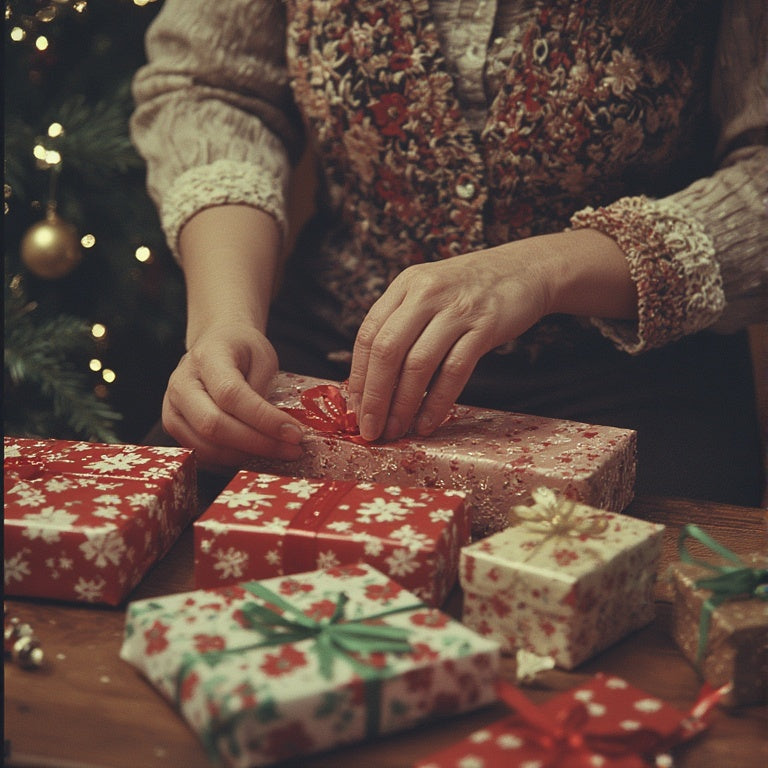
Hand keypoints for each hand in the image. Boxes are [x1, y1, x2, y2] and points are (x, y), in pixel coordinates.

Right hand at [162, 322, 303, 467]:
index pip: (231, 395)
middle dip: (257, 443)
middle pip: (213, 425)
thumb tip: (273, 428)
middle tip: (292, 450)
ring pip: (206, 446)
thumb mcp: (262, 356)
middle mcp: (182, 384)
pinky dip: (231, 460)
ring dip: (246, 456)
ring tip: (279, 453)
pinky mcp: (174, 427)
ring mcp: (173, 408)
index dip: (264, 419)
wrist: (214, 345)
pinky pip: (202, 454)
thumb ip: (263, 388)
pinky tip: (256, 455)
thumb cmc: (241, 349)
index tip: (294, 433)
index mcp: (206, 359)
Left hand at [348, 230, 635, 441]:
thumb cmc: (471, 290)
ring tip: (396, 431)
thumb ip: (402, 324)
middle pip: (387, 351)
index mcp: (405, 285)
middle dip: (374, 396)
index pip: (369, 334)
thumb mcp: (429, 292)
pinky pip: (454, 371)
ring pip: (418, 364)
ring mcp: (457, 309)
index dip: (358, 375)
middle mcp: (426, 293)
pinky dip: (437, 402)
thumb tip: (371, 382)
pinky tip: (428, 422)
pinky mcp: (485, 326)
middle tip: (370, 429)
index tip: (355, 408)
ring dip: (403, 405)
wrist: (527, 270)